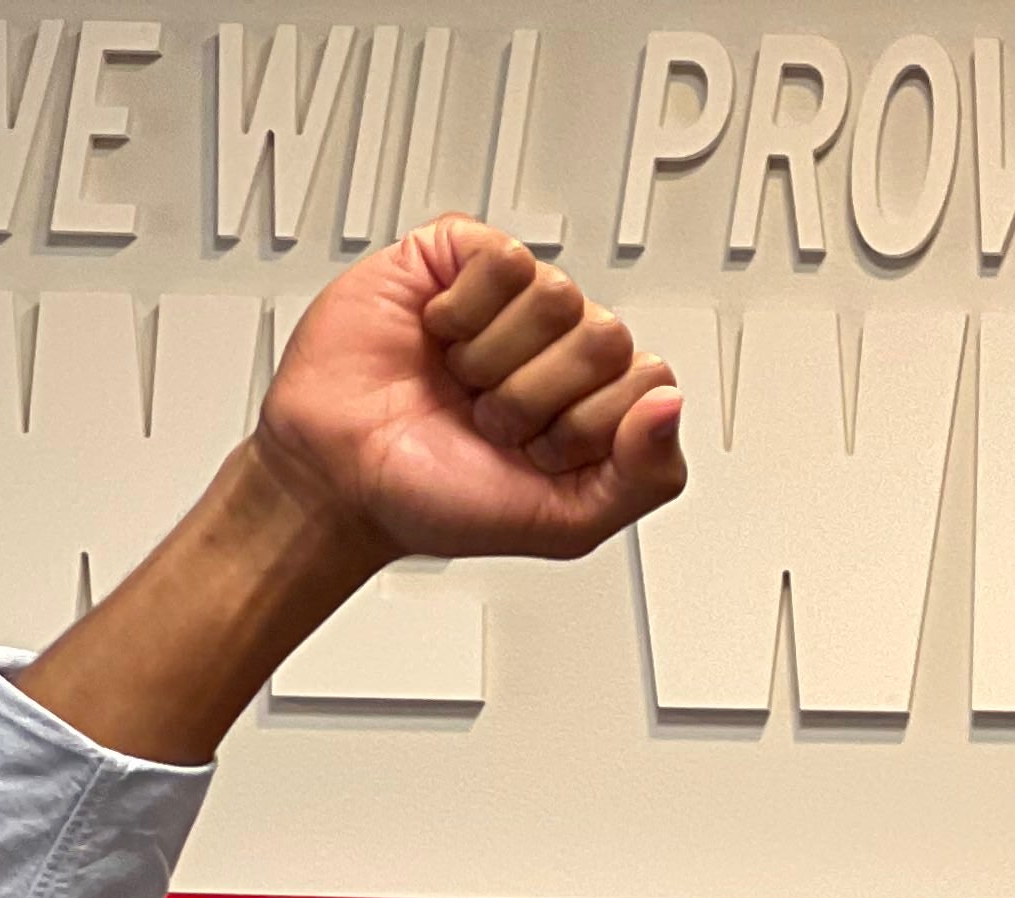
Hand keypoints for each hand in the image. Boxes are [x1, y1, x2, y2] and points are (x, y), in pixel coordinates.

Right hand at [253, 214, 684, 569]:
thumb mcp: (565, 524)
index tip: (540, 455)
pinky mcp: (460, 256)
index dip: (590, 425)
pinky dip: (464, 310)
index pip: (648, 382)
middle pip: (605, 337)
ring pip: (557, 294)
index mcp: (596, 404)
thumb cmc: (439, 498)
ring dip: (497, 359)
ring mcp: (513, 300)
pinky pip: (503, 257)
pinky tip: (441, 335)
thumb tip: (670, 406)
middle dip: (539, 398)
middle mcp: (561, 347)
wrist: (344, 476)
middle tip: (493, 420)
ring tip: (463, 382)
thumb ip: (645, 478)